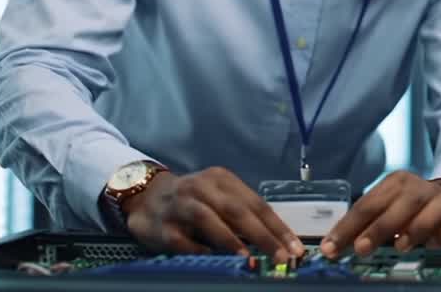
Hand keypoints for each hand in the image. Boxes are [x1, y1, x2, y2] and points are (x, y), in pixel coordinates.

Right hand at [122, 167, 305, 260]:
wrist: (146, 196)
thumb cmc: (193, 200)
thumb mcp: (219, 198)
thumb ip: (243, 215)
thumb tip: (277, 241)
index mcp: (222, 180)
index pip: (256, 203)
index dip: (277, 226)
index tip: (295, 246)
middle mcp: (202, 187)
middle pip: (237, 210)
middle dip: (262, 235)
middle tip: (281, 256)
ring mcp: (180, 205)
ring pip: (208, 218)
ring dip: (230, 239)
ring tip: (248, 258)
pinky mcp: (163, 225)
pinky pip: (182, 239)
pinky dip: (198, 249)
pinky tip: (214, 260)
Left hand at [319, 171, 440, 257]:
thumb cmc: (412, 207)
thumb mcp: (388, 207)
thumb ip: (367, 223)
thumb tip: (336, 244)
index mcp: (395, 183)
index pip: (366, 205)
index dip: (347, 227)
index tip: (330, 247)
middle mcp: (419, 188)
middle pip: (396, 207)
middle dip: (377, 229)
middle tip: (361, 248)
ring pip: (429, 212)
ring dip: (414, 230)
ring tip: (401, 247)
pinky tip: (433, 244)